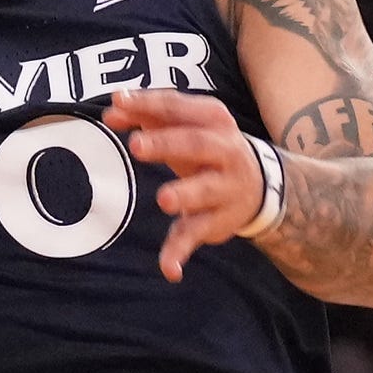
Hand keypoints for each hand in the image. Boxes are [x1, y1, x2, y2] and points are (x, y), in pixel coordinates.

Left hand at [105, 90, 269, 283]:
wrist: (259, 185)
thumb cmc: (207, 148)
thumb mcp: (186, 127)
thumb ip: (148, 117)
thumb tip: (112, 111)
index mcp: (213, 121)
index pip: (178, 108)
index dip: (147, 105)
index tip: (117, 103)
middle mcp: (224, 151)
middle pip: (194, 144)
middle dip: (166, 144)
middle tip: (136, 146)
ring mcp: (223, 188)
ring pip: (203, 191)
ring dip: (185, 194)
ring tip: (164, 199)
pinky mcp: (217, 221)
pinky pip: (196, 235)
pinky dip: (181, 252)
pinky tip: (169, 269)